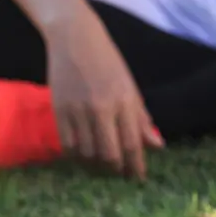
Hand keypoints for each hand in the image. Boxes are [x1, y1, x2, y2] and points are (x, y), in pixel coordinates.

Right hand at [45, 8, 163, 179]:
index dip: (136, 167)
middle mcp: (102, 108)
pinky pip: (67, 143)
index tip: (137, 178)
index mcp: (125, 101)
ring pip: (87, 152)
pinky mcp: (59, 108)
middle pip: (110, 154)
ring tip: (99, 166)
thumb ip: (141, 118)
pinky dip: (76, 155)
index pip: (133, 144)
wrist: (74, 38)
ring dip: (95, 165)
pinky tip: (81, 155)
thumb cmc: (107, 60)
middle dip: (115, 170)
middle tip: (118, 174)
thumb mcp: (130, 86)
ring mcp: (78, 109)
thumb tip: (156, 146)